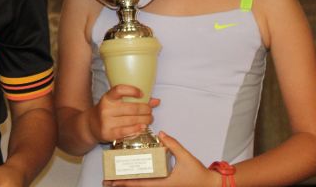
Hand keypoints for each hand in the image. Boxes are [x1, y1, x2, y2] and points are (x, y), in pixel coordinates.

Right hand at [89, 85, 159, 143]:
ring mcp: (106, 122)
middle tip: (150, 111)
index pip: (119, 90)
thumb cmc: (109, 111)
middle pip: (131, 108)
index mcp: (108, 98)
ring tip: (149, 119)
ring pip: (131, 120)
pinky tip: (142, 127)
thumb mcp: (117, 103)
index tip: (141, 93)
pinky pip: (126, 131)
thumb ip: (135, 100)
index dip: (131, 90)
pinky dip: (136, 129)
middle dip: (145, 110)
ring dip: (144, 120)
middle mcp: (106, 109)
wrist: (91, 125)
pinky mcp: (108, 133)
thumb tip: (156, 101)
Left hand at [103, 131, 220, 186]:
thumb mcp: (185, 157)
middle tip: (106, 181)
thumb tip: (161, 133)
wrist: (209, 184)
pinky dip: (139, 180)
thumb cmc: (198, 173)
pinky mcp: (165, 183)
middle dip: (121, 184)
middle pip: (137, 186)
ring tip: (114, 181)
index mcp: (163, 183)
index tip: (112, 181)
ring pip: (142, 185)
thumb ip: (173, 144)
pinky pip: (149, 182)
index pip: (140, 183)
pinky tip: (133, 175)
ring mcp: (162, 185)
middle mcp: (161, 186)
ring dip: (128, 183)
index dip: (125, 182)